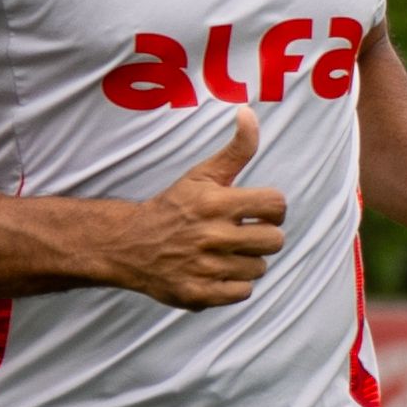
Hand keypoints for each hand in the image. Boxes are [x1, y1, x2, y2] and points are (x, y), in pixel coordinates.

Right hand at [105, 117, 290, 310]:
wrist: (130, 244)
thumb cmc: (174, 206)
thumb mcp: (202, 174)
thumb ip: (236, 148)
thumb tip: (248, 112)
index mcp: (216, 202)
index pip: (276, 205)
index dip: (272, 208)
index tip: (257, 211)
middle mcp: (212, 235)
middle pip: (274, 240)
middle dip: (263, 236)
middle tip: (242, 234)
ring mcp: (205, 267)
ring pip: (259, 268)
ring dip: (247, 261)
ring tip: (225, 253)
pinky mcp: (199, 294)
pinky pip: (242, 292)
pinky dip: (233, 284)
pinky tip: (216, 271)